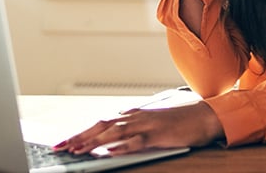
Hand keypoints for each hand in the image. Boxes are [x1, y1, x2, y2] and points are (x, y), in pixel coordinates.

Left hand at [53, 101, 223, 155]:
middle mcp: (137, 117)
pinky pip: (137, 141)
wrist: (205, 116)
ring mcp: (147, 125)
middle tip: (60, 147)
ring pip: (115, 133)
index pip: (101, 123)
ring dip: (94, 141)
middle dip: (80, 136)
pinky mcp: (159, 135)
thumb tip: (112, 141)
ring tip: (77, 150)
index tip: (64, 142)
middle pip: (102, 125)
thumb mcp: (152, 125)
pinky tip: (110, 151)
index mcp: (134, 115)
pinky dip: (123, 146)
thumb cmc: (180, 122)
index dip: (82, 133)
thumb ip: (133, 130)